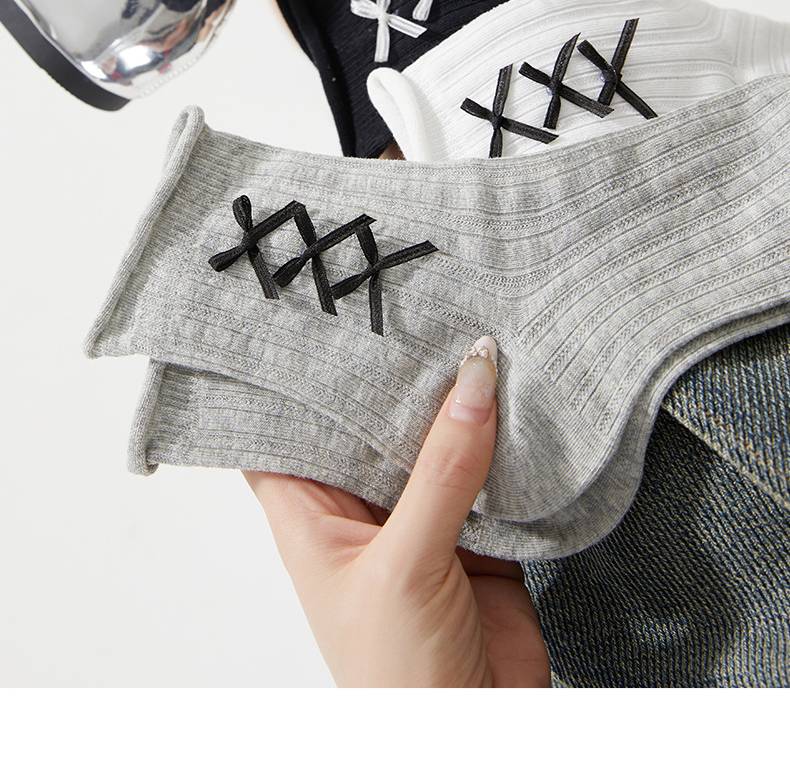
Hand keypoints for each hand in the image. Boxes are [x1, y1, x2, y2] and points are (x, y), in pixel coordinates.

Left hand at [244, 336, 550, 686]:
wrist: (476, 739)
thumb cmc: (396, 678)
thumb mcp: (406, 562)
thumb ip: (442, 468)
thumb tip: (472, 380)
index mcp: (310, 516)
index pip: (286, 429)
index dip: (295, 376)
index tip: (314, 312)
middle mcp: (359, 511)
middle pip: (369, 425)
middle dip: (393, 376)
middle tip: (413, 301)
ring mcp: (419, 520)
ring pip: (432, 444)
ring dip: (453, 404)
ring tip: (469, 330)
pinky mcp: (476, 535)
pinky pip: (486, 471)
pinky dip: (502, 440)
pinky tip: (516, 393)